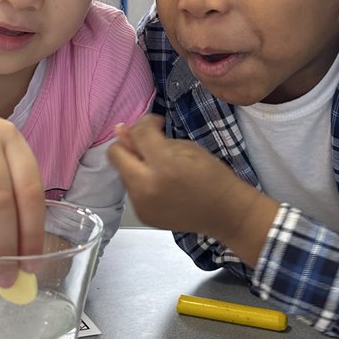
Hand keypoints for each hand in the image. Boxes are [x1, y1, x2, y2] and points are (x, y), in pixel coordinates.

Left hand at [108, 114, 278, 263]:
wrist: (224, 212)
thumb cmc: (212, 175)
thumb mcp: (187, 147)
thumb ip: (153, 138)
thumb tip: (121, 130)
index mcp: (164, 164)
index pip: (139, 133)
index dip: (147, 123)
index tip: (159, 126)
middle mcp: (146, 186)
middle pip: (115, 153)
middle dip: (129, 144)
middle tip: (148, 146)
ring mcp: (141, 204)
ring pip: (122, 172)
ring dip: (134, 164)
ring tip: (158, 169)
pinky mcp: (141, 215)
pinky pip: (131, 190)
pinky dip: (141, 182)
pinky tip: (160, 185)